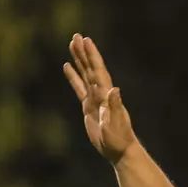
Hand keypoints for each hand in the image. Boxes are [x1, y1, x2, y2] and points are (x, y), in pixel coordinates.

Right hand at [63, 34, 136, 163]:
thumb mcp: (116, 124)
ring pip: (85, 74)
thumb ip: (115, 107)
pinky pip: (79, 88)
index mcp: (106, 95)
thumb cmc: (119, 139)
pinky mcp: (89, 107)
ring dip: (79, 60)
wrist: (120, 151)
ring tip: (72, 44)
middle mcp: (101, 93)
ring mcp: (95, 99)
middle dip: (84, 52)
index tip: (86, 40)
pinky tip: (67, 67)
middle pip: (90, 68)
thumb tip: (114, 90)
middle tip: (76, 36)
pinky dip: (74, 77)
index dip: (92, 55)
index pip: (98, 71)